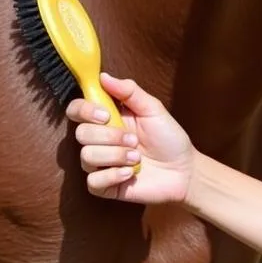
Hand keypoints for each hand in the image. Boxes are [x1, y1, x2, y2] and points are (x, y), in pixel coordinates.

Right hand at [65, 72, 196, 204]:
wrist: (184, 171)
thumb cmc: (169, 138)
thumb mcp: (153, 109)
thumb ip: (129, 91)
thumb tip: (103, 76)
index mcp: (107, 118)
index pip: (77, 110)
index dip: (84, 110)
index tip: (106, 115)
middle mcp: (100, 140)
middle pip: (80, 134)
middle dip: (109, 137)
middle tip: (134, 140)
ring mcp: (101, 163)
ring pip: (86, 157)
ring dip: (115, 156)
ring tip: (137, 157)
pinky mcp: (105, 186)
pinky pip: (93, 182)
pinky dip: (112, 176)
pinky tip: (130, 173)